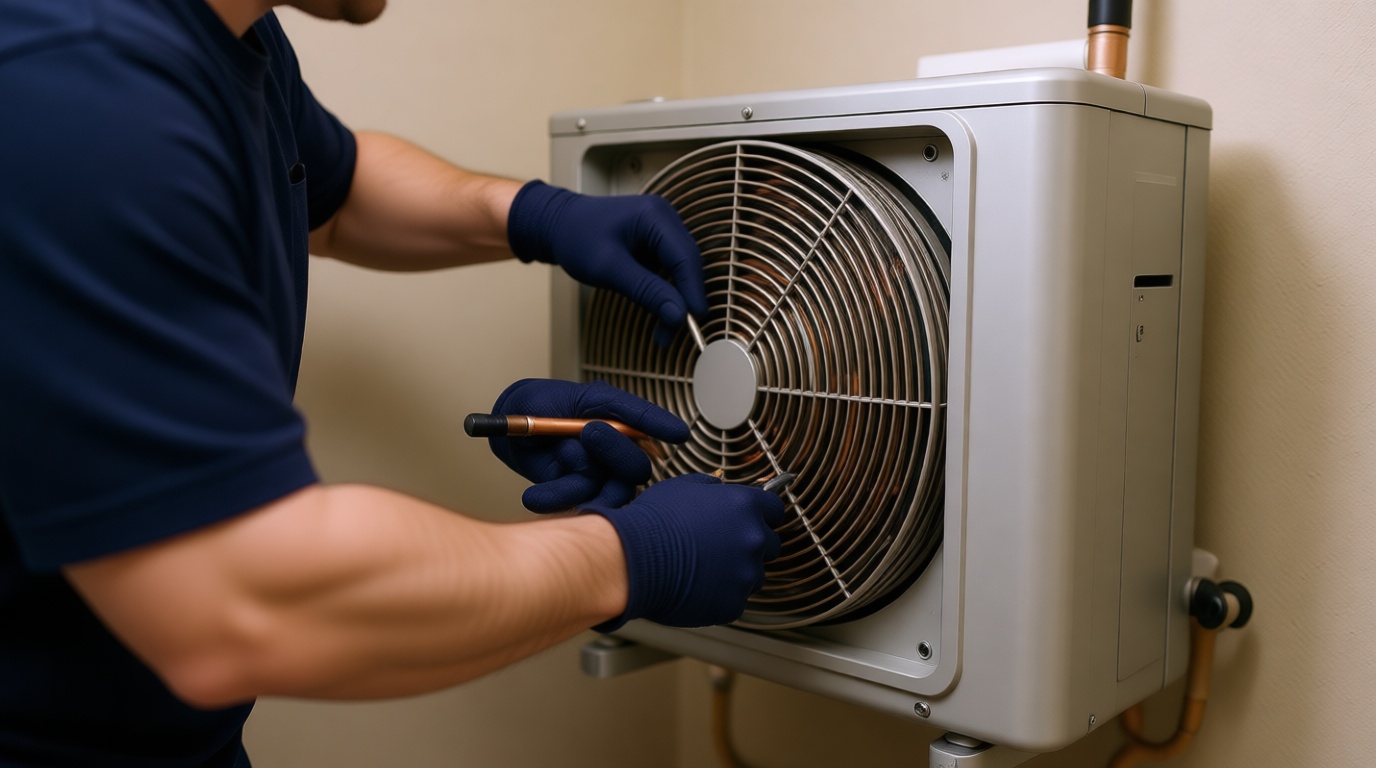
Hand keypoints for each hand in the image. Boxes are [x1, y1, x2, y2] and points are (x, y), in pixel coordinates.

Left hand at [488, 379, 688, 511]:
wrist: (512, 423)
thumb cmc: (548, 402)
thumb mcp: (587, 395)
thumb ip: (624, 408)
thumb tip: (658, 424)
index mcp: (622, 424)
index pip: (651, 430)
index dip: (663, 430)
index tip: (679, 433)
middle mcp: (615, 453)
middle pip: (636, 468)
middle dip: (615, 451)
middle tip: (589, 431)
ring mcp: (596, 476)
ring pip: (610, 490)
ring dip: (581, 474)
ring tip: (560, 454)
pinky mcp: (576, 494)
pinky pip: (577, 501)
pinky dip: (555, 496)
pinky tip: (537, 493)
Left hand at [507, 181, 706, 345]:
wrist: (558, 225)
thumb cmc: (576, 237)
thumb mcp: (608, 268)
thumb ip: (646, 290)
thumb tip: (677, 314)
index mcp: (654, 215)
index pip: (685, 257)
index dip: (693, 290)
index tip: (694, 319)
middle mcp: (664, 218)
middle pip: (687, 265)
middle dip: (682, 300)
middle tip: (673, 332)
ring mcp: (662, 229)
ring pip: (680, 271)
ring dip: (674, 301)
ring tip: (662, 332)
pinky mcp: (656, 243)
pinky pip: (669, 271)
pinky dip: (665, 293)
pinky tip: (658, 313)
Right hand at [584, 474, 785, 629]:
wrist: (632, 560)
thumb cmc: (652, 522)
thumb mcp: (682, 487)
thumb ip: (711, 486)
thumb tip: (719, 489)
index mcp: (744, 506)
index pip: (775, 509)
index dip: (763, 515)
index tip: (754, 520)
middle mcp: (752, 539)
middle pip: (771, 544)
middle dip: (751, 545)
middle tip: (722, 547)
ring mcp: (745, 574)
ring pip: (755, 575)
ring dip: (738, 572)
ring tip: (705, 569)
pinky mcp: (733, 604)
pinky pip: (735, 600)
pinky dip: (720, 595)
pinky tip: (697, 586)